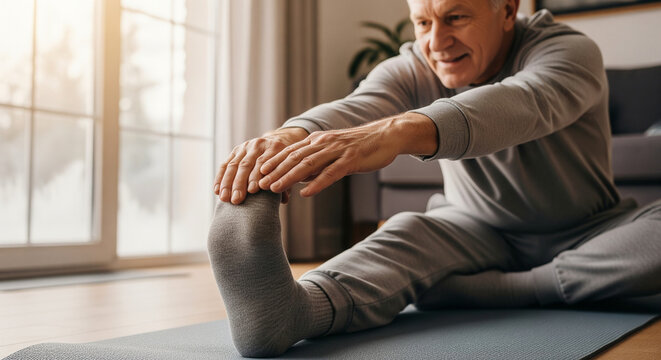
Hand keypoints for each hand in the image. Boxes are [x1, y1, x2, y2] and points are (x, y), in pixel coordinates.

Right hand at [213, 128, 307, 203]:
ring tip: (225, 198)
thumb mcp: (287, 170)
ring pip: (234, 165)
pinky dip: (220, 178)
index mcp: (274, 147)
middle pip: (246, 164)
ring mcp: (245, 147)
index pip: (263, 161)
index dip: (257, 176)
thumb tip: (283, 199)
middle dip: (240, 183)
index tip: (253, 190)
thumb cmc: (283, 165)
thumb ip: (285, 183)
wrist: (275, 146)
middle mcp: (258, 144)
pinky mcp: (235, 151)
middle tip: (237, 199)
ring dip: (228, 183)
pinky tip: (217, 190)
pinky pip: (225, 165)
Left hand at [258, 119, 401, 197]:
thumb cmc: (359, 147)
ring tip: (275, 188)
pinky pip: (331, 173)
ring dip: (289, 177)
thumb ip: (316, 163)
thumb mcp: (333, 152)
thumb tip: (298, 178)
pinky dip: (317, 183)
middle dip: (274, 172)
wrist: (386, 136)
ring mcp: (337, 151)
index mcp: (317, 140)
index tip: (256, 173)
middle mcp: (323, 143)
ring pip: (308, 165)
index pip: (290, 152)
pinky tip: (306, 193)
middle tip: (258, 184)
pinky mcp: (351, 160)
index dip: (272, 163)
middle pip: (294, 158)